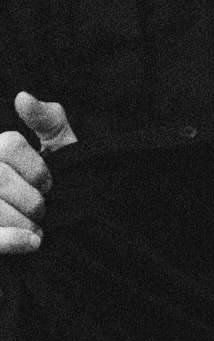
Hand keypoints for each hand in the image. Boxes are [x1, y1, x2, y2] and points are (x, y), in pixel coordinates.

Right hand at [1, 92, 75, 253]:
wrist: (79, 234)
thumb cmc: (64, 187)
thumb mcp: (62, 152)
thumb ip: (49, 122)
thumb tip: (23, 98)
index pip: (8, 146)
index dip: (36, 168)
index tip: (51, 184)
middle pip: (0, 178)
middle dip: (32, 198)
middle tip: (44, 210)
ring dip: (26, 222)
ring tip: (38, 229)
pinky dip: (12, 240)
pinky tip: (34, 242)